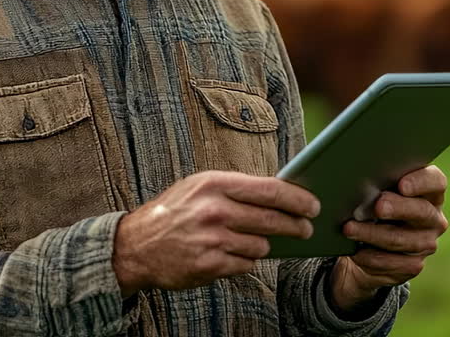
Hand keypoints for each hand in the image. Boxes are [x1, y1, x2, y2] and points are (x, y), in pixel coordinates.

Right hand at [113, 171, 318, 295]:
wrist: (136, 246)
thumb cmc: (174, 212)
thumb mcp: (201, 187)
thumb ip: (236, 189)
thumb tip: (280, 195)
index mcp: (215, 184)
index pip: (270, 190)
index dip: (297, 199)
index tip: (313, 205)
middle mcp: (214, 210)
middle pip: (272, 219)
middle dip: (295, 226)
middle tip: (306, 229)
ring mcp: (212, 239)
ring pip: (260, 246)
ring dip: (262, 246)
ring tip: (250, 241)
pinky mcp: (209, 265)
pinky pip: (245, 265)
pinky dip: (244, 261)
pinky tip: (230, 254)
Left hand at [330, 165, 448, 313]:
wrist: (366, 246)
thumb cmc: (371, 207)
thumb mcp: (376, 192)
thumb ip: (377, 184)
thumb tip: (359, 180)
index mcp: (430, 192)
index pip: (436, 182)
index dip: (421, 182)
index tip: (402, 184)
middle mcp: (433, 218)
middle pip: (422, 211)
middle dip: (398, 208)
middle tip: (378, 206)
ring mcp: (426, 243)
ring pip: (403, 239)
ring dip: (374, 234)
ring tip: (350, 228)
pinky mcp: (414, 265)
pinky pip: (395, 263)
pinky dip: (372, 257)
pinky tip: (356, 252)